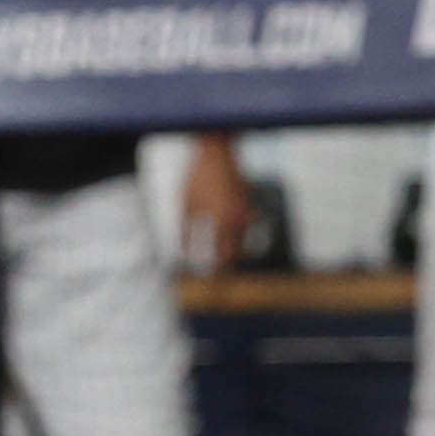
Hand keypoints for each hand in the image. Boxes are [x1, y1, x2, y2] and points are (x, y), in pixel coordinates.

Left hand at [179, 134, 252, 272]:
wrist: (217, 149)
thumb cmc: (197, 176)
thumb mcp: (186, 205)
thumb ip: (187, 232)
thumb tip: (186, 254)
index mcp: (223, 222)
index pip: (223, 258)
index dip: (218, 275)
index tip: (213, 286)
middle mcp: (239, 218)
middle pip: (237, 252)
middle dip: (228, 266)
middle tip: (219, 278)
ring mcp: (246, 208)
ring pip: (243, 238)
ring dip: (233, 249)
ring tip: (222, 256)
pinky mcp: (248, 200)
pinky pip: (245, 223)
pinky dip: (236, 232)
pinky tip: (226, 231)